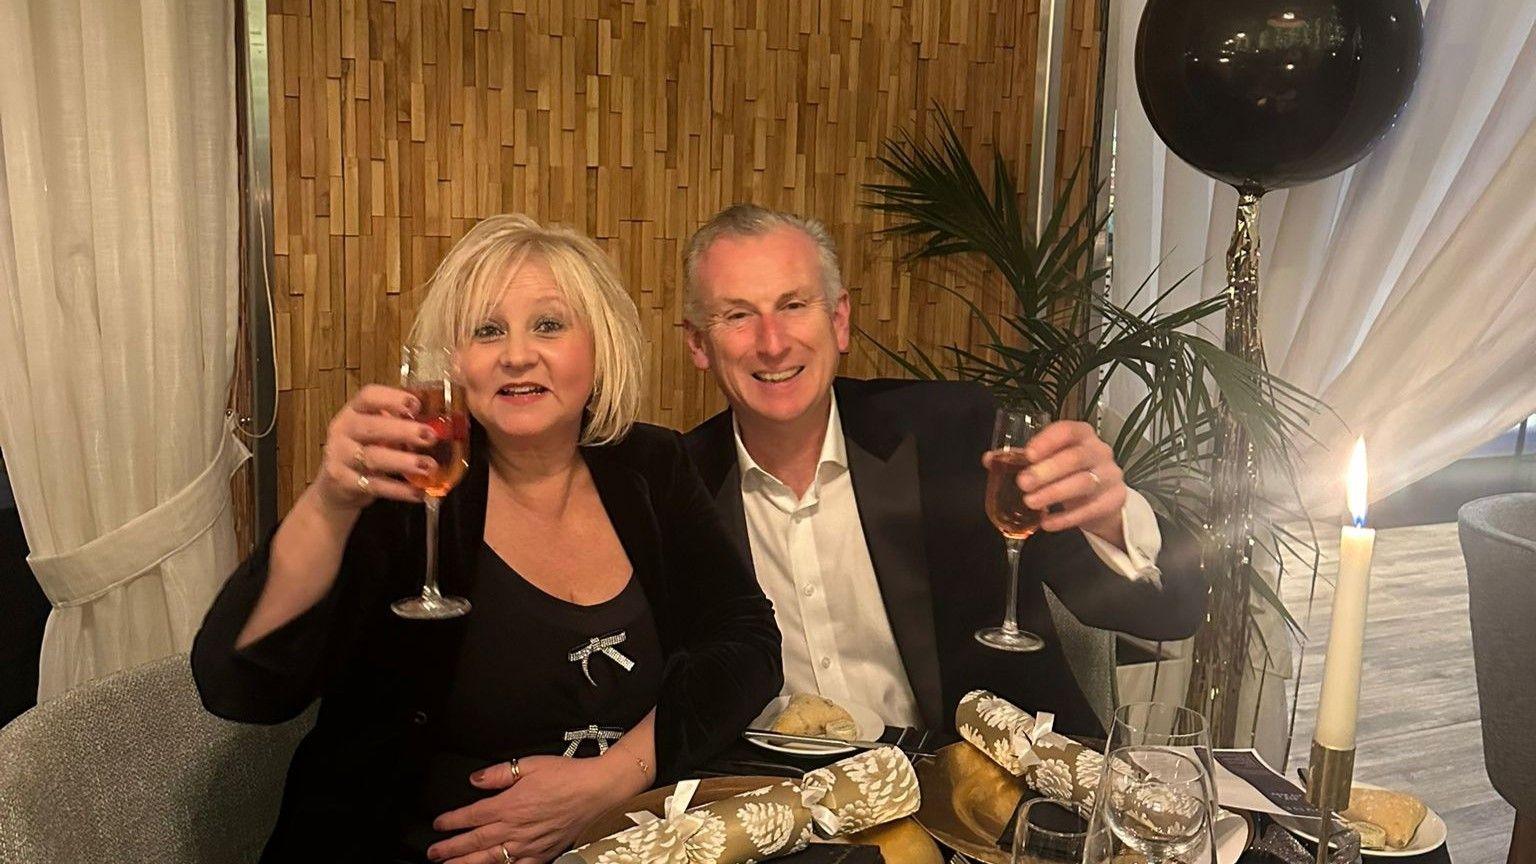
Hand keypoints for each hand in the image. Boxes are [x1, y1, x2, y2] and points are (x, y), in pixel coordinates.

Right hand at [314, 384, 435, 509]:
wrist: (335, 486)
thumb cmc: (365, 450)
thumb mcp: (377, 431)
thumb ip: (399, 422)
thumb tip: (439, 422)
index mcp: (353, 411)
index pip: (368, 397)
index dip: (392, 398)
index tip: (416, 405)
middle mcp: (343, 431)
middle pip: (371, 427)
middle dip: (403, 431)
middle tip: (431, 436)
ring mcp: (341, 457)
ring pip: (373, 458)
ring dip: (403, 462)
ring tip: (428, 466)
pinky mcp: (345, 483)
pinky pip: (375, 486)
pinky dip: (399, 490)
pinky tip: (418, 492)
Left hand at [427, 754, 642, 863]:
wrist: (597, 791)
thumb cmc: (566, 775)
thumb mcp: (530, 765)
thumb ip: (499, 774)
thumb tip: (474, 780)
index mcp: (510, 805)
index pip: (473, 816)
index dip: (452, 821)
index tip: (438, 825)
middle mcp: (516, 829)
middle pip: (475, 842)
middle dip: (451, 849)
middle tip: (433, 853)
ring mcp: (529, 845)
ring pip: (491, 859)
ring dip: (467, 863)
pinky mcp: (543, 854)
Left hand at [995, 420, 1127, 547]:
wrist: (1104, 498)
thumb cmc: (1070, 473)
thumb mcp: (1050, 461)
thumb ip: (1022, 459)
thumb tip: (989, 459)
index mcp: (1082, 434)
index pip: (1067, 430)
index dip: (1047, 441)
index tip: (1028, 454)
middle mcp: (1100, 451)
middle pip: (1075, 458)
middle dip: (1047, 471)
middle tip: (1022, 483)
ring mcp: (1111, 476)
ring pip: (1083, 483)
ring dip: (1054, 493)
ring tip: (1030, 502)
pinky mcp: (1115, 500)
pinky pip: (1090, 510)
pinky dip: (1065, 518)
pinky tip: (1046, 523)